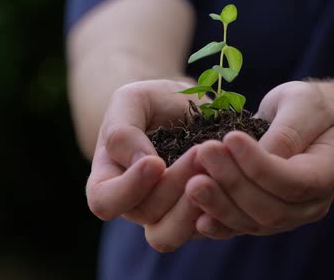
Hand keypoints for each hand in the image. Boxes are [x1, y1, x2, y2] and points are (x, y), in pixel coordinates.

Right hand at [85, 79, 205, 246]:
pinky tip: (228, 184)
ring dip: (192, 205)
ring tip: (213, 171)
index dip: (128, 188)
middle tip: (199, 153)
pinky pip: (203, 230)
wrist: (188, 108)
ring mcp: (165, 216)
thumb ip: (123, 130)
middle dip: (172, 185)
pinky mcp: (196, 218)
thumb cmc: (153, 102)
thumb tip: (139, 162)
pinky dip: (216, 211)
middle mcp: (133, 204)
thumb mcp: (132, 100)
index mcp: (108, 179)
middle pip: (145, 215)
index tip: (155, 161)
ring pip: (170, 234)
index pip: (104, 201)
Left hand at [183, 81, 333, 239]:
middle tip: (204, 153)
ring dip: (219, 204)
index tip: (230, 137)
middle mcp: (311, 204)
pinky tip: (194, 216)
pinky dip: (216, 224)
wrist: (299, 123)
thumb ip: (288, 129)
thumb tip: (264, 155)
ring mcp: (286, 218)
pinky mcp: (259, 220)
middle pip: (271, 209)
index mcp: (329, 172)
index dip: (260, 165)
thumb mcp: (302, 103)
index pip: (295, 182)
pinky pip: (237, 229)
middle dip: (233, 183)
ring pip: (252, 223)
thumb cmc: (304, 107)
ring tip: (192, 182)